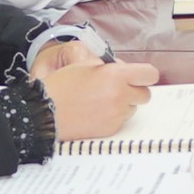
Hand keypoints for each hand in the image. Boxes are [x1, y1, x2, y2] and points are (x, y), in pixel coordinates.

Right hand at [33, 39, 158, 141]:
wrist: (44, 112)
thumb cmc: (62, 85)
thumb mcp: (85, 65)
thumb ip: (109, 66)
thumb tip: (125, 69)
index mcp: (116, 75)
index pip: (150, 74)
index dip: (144, 75)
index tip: (138, 76)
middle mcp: (120, 95)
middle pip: (144, 94)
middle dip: (134, 90)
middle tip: (118, 88)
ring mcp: (116, 114)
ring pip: (132, 108)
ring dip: (123, 104)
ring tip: (101, 100)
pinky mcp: (110, 129)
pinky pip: (120, 120)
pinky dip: (112, 116)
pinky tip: (95, 112)